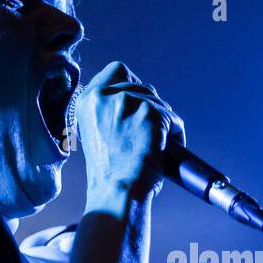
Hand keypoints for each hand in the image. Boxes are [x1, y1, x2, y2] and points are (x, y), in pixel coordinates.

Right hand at [73, 60, 182, 202]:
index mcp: (87, 100)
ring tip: (159, 144)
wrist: (116, 191)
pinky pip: (173, 119)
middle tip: (151, 129)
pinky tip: (167, 150)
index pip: (117, 70)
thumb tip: (135, 104)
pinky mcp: (149, 113)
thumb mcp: (98, 133)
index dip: (132, 84)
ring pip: (159, 102)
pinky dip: (175, 134)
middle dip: (151, 106)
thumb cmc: (108, 174)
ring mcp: (127, 102)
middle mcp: (104, 95)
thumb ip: (110, 113)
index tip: (138, 103)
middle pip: (142, 85)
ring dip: (163, 121)